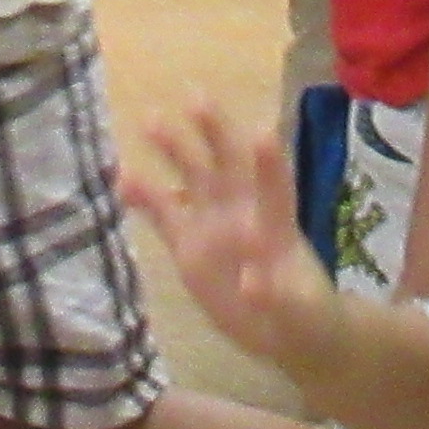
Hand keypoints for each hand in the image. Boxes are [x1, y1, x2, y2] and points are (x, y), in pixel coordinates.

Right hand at [129, 99, 345, 373]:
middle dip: (214, 133)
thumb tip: (254, 282)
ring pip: (192, 179)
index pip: (275, 190)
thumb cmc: (306, 313)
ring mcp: (214, 226)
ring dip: (174, 150)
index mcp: (278, 226)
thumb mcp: (302, 313)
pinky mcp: (189, 247)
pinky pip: (164, 216)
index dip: (269, 165)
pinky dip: (144, 197)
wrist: (284, 330)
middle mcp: (244, 214)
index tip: (262, 134)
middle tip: (196, 98)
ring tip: (150, 119)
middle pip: (229, 166)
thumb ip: (279, 298)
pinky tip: (121, 179)